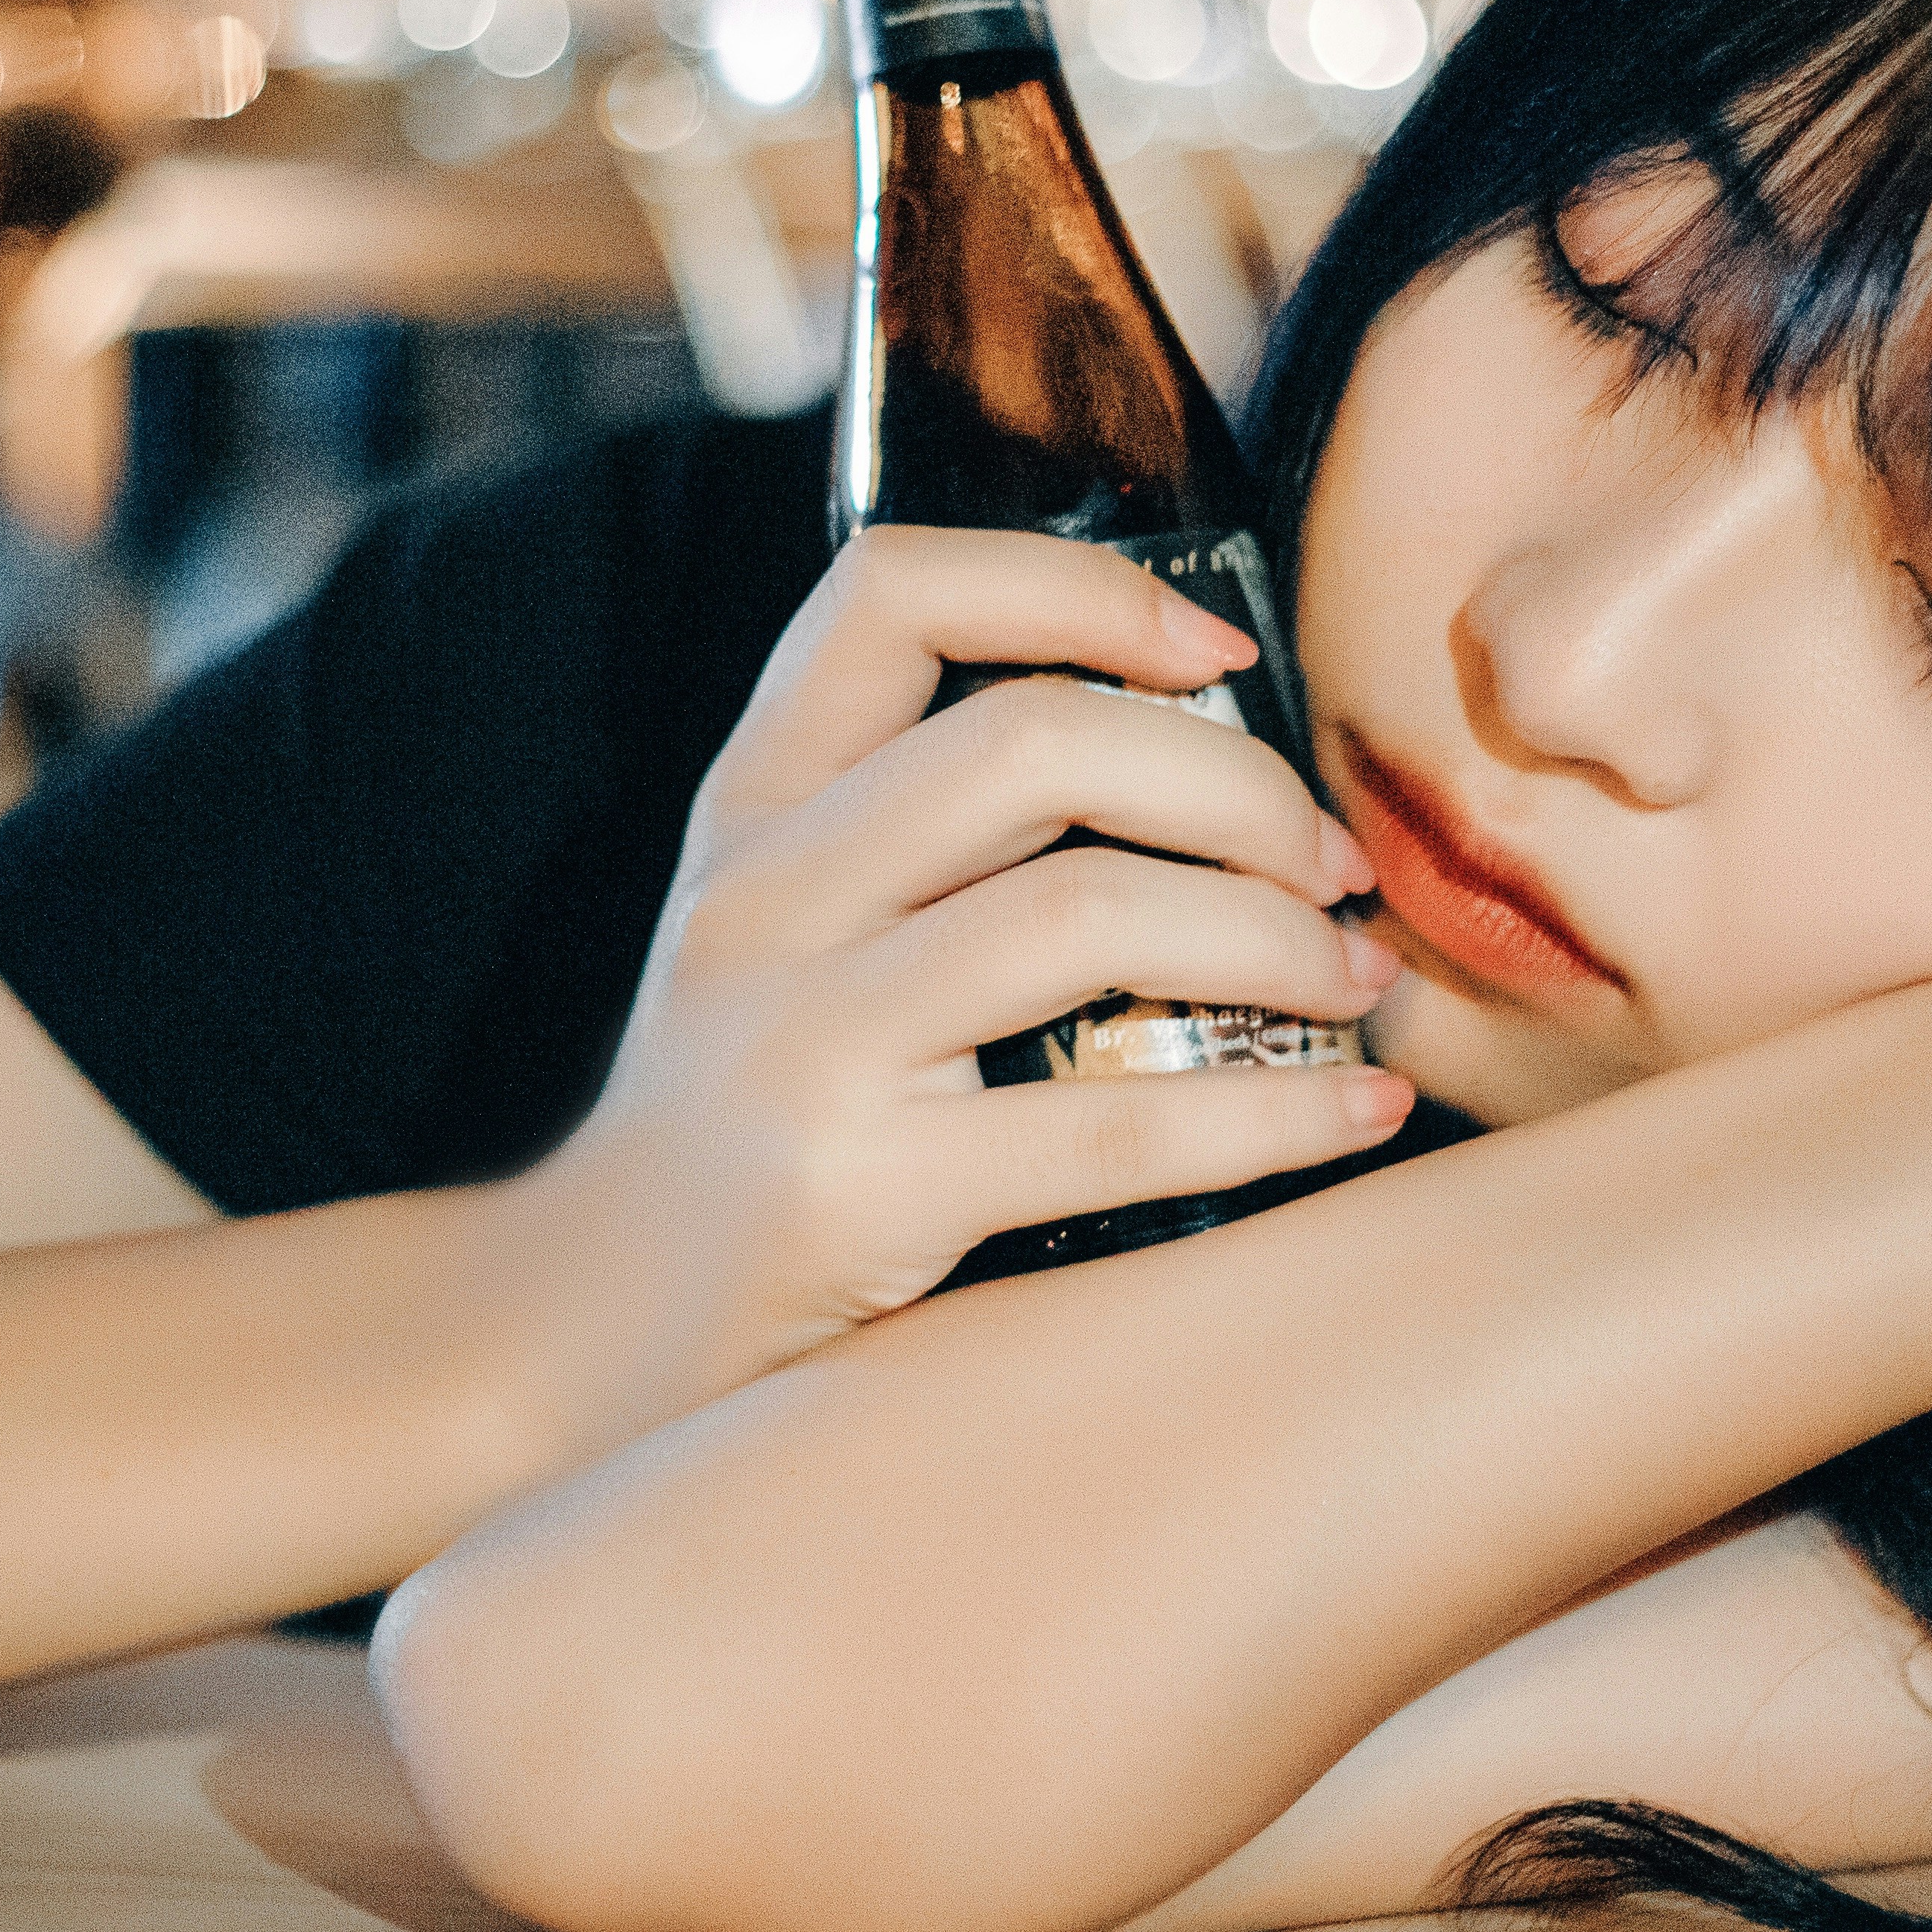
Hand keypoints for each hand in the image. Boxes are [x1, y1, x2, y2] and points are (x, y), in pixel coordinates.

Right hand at [490, 525, 1412, 1450]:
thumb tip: (1216, 769)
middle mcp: (762, 898)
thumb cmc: (741, 1121)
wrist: (572, 1342)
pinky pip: (1117, 1126)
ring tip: (1355, 982)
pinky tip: (1358, 1114)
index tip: (1220, 655)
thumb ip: (928, 838)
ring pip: (1084, 911)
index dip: (1077, 588)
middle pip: (1033, 741)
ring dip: (1274, 936)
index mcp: (753, 806)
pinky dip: (1278, 1112)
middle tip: (1334, 865)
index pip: (891, 591)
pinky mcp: (853, 1195)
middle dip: (1237, 783)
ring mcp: (798, 1044)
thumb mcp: (780, 931)